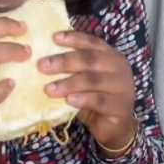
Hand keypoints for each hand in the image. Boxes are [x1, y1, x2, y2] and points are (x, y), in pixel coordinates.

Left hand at [40, 31, 136, 151]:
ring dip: (68, 83)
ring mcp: (122, 87)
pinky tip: (68, 100)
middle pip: (90, 60)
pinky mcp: (120, 107)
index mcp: (110, 56)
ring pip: (93, 80)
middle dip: (64, 61)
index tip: (54, 38)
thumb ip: (70, 69)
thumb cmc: (93, 98)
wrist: (114, 126)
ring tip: (48, 89)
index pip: (92, 42)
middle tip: (42, 66)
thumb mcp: (82, 80)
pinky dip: (82, 99)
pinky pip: (99, 101)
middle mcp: (119, 68)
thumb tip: (40, 60)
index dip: (74, 38)